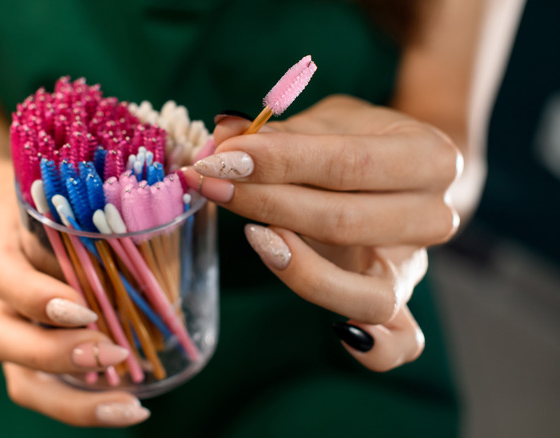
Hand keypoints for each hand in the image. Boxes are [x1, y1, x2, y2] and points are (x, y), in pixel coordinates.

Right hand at [0, 197, 150, 425]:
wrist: (14, 227)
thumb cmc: (48, 214)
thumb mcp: (59, 207)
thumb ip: (84, 222)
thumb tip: (148, 238)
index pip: (3, 279)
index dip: (39, 299)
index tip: (84, 309)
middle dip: (57, 355)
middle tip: (113, 354)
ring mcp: (7, 341)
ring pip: (22, 384)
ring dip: (75, 402)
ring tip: (129, 406)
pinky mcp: (26, 365)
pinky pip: (47, 394)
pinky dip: (86, 407)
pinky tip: (129, 407)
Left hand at [185, 95, 460, 370]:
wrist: (407, 173)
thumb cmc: (360, 141)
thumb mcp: (328, 121)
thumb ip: (279, 131)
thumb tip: (224, 131)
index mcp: (430, 157)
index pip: (350, 163)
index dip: (280, 161)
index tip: (223, 157)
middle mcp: (435, 216)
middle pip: (346, 221)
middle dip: (267, 202)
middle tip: (212, 183)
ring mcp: (416, 267)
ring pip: (368, 291)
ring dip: (300, 268)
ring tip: (253, 236)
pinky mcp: (399, 304)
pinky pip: (401, 343)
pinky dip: (375, 348)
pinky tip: (336, 332)